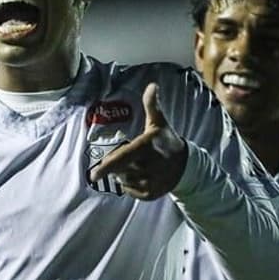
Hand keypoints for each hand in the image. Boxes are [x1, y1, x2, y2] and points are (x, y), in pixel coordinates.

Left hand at [89, 83, 186, 199]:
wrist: (186, 166)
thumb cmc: (166, 141)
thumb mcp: (159, 122)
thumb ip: (152, 105)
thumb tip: (152, 85)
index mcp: (147, 147)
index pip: (124, 158)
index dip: (108, 167)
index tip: (93, 175)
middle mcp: (149, 167)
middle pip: (119, 169)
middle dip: (117, 165)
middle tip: (129, 157)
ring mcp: (150, 182)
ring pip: (123, 181)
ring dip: (123, 174)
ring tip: (136, 165)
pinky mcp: (150, 194)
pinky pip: (129, 191)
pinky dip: (130, 184)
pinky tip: (140, 175)